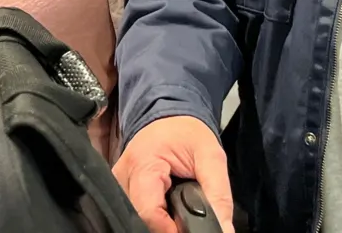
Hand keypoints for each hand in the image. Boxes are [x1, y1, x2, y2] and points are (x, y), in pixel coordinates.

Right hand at [114, 116, 233, 232]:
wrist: (170, 120)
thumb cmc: (186, 133)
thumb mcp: (211, 156)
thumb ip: (218, 195)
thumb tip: (223, 230)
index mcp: (142, 164)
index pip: (149, 213)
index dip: (171, 229)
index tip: (188, 229)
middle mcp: (122, 177)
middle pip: (141, 218)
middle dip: (166, 224)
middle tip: (186, 214)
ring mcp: (118, 185)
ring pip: (137, 217)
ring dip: (160, 219)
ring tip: (176, 206)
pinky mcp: (120, 190)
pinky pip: (135, 211)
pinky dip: (154, 214)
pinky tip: (166, 205)